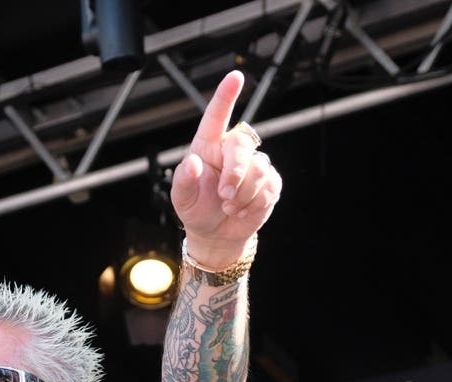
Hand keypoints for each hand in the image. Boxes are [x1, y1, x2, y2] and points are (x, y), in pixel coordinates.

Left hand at [170, 70, 281, 266]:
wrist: (216, 234)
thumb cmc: (197, 209)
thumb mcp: (182, 198)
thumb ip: (184, 180)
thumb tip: (192, 163)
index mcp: (208, 146)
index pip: (217, 117)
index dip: (226, 96)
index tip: (235, 77)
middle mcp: (232, 150)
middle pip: (242, 146)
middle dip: (235, 173)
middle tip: (224, 195)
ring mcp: (254, 164)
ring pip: (258, 169)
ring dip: (243, 194)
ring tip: (230, 206)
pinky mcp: (270, 181)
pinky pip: (269, 186)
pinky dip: (254, 204)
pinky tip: (242, 210)